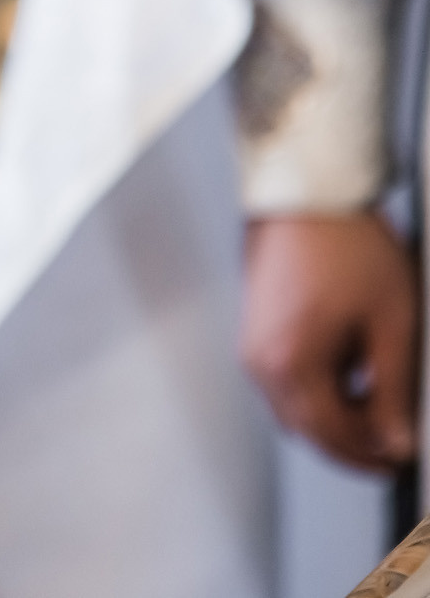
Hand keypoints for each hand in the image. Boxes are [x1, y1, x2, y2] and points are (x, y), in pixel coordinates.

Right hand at [242, 213, 419, 470]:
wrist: (305, 196)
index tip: (400, 457)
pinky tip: (349, 370)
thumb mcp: (391, 321)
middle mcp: (262, 360)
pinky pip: (283, 381)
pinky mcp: (254, 330)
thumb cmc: (346, 246)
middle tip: (392, 439)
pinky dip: (316, 390)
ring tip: (376, 398)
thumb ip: (393, 387)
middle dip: (349, 442)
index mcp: (292, 362)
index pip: (330, 436)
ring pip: (293, 408)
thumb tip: (396, 437)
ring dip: (332, 416)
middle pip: (306, 428)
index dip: (369, 455)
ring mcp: (253, 345)